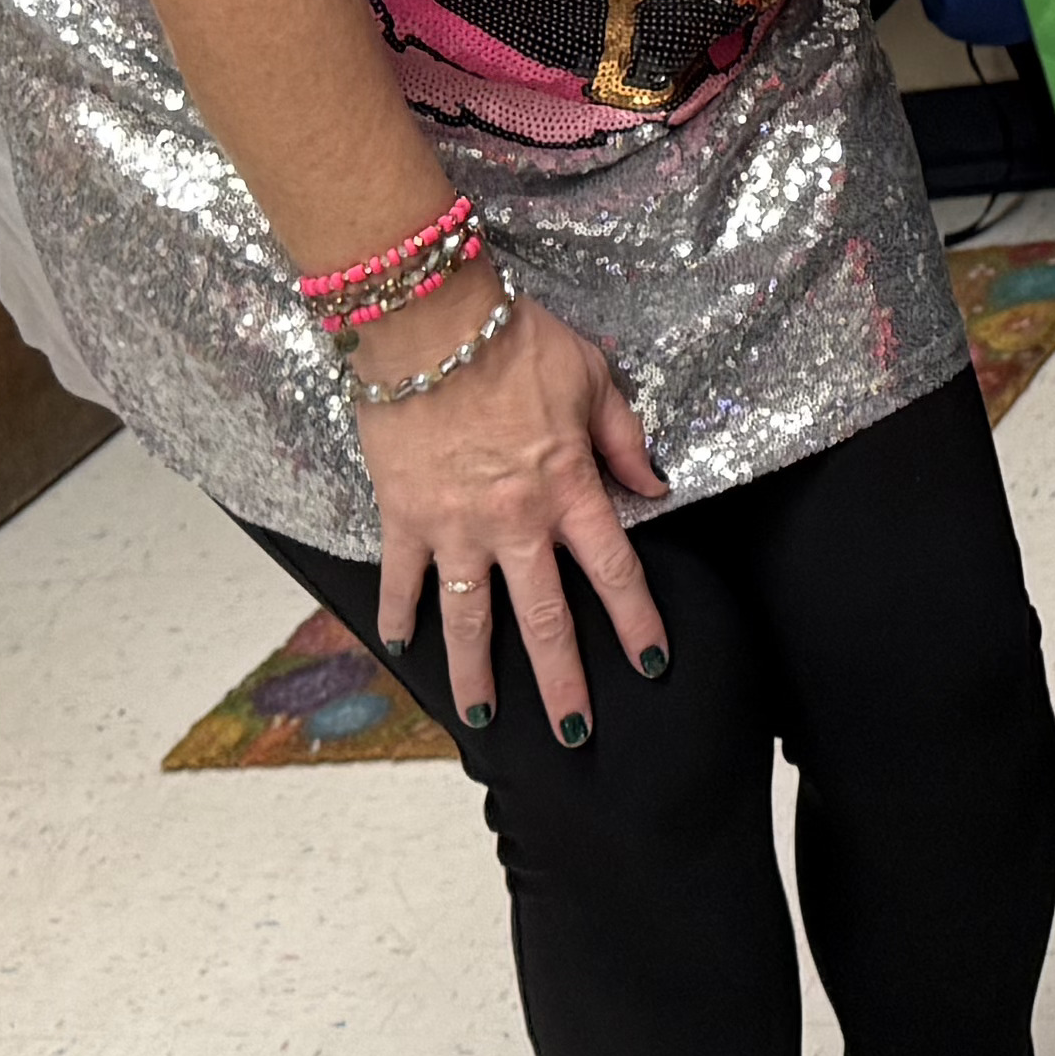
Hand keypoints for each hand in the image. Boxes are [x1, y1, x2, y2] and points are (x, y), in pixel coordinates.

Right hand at [353, 278, 668, 739]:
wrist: (430, 322)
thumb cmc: (516, 340)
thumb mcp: (593, 378)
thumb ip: (624, 438)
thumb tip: (655, 485)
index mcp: (569, 489)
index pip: (615, 571)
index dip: (637, 622)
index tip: (653, 662)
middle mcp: (516, 522)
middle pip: (545, 618)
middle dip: (563, 682)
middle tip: (575, 733)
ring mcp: (455, 527)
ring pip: (470, 619)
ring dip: (476, 674)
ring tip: (483, 718)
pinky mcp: (404, 517)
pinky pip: (401, 579)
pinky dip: (399, 615)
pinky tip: (403, 645)